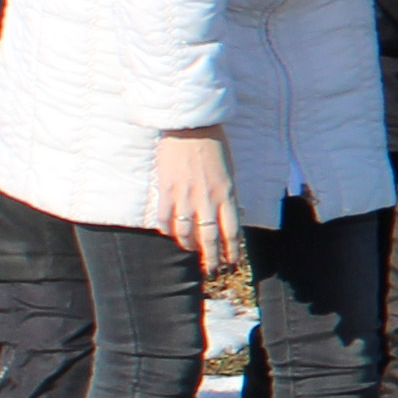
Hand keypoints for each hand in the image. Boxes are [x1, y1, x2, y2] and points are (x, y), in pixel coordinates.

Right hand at [152, 128, 240, 272]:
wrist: (190, 127)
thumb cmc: (214, 146)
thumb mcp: (230, 171)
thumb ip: (228, 194)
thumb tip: (231, 213)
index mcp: (226, 194)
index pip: (231, 231)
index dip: (232, 250)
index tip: (232, 262)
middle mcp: (207, 199)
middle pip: (209, 238)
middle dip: (211, 257)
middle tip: (211, 270)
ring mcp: (185, 196)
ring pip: (185, 232)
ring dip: (189, 245)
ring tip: (191, 250)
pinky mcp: (166, 190)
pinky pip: (165, 219)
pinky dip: (167, 230)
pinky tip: (170, 233)